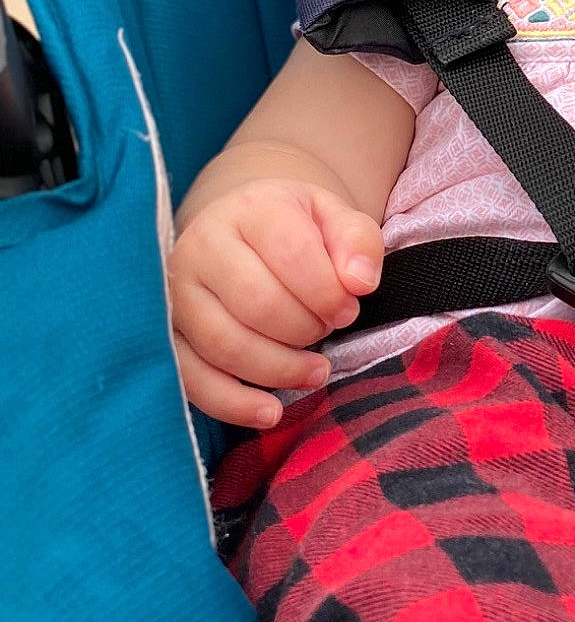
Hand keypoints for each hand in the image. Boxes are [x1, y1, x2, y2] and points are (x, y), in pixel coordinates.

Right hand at [169, 179, 383, 429]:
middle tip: (326, 332)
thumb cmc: (297, 229)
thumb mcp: (336, 219)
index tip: (348, 309)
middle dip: (305, 330)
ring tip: (315, 371)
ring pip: (225, 345)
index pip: (290, 252)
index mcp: (251, 209)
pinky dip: (233, 403)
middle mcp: (203, 246)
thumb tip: (360, 283)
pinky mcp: (168, 335)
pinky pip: (191, 378)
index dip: (328, 292)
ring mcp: (177, 292)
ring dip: (279, 369)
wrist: (244, 232)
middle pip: (258, 303)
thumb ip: (358, 243)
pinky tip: (270, 412)